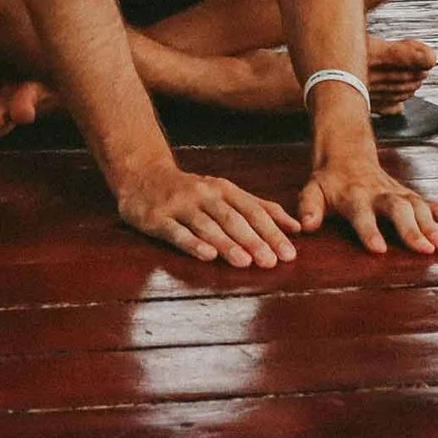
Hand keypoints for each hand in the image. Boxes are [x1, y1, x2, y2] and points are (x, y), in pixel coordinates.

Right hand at [111, 164, 299, 268]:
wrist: (141, 175)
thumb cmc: (189, 190)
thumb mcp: (225, 192)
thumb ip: (259, 208)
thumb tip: (296, 227)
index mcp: (223, 189)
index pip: (253, 211)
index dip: (272, 232)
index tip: (290, 254)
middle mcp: (204, 194)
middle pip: (233, 218)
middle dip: (254, 240)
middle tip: (271, 261)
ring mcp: (180, 205)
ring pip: (207, 226)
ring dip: (227, 244)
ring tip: (246, 262)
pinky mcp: (158, 218)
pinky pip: (177, 232)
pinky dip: (193, 243)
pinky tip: (207, 255)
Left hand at [300, 159, 437, 254]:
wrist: (349, 154)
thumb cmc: (329, 182)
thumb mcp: (312, 190)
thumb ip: (309, 207)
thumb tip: (305, 227)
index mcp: (354, 196)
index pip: (361, 214)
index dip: (369, 231)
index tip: (379, 250)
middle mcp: (381, 194)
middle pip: (398, 210)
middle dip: (411, 229)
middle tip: (424, 249)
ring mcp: (400, 194)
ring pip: (420, 208)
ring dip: (434, 227)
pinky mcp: (413, 197)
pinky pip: (436, 207)